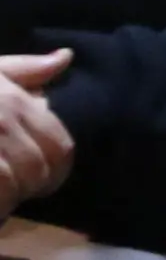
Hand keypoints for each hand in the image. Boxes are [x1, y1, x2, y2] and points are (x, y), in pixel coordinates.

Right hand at [0, 53, 72, 218]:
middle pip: (37, 173)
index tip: (38, 181)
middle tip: (6, 191)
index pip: (60, 148)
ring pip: (11, 189)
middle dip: (25, 188)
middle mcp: (1, 124)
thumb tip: (65, 57)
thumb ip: (24, 70)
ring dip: (3, 202)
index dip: (55, 171)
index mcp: (13, 102)